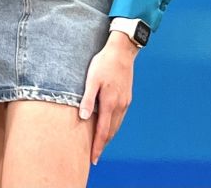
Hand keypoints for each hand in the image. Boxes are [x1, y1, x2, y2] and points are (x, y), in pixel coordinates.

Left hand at [79, 31, 137, 164]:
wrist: (122, 52)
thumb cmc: (103, 64)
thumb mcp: (91, 80)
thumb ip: (87, 99)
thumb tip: (84, 118)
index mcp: (109, 103)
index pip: (102, 131)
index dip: (98, 146)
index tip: (93, 158)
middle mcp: (119, 106)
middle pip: (111, 131)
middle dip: (102, 145)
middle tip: (95, 156)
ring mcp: (125, 102)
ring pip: (116, 125)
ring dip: (108, 136)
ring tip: (100, 145)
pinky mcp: (127, 98)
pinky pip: (120, 117)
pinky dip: (114, 126)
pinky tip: (109, 126)